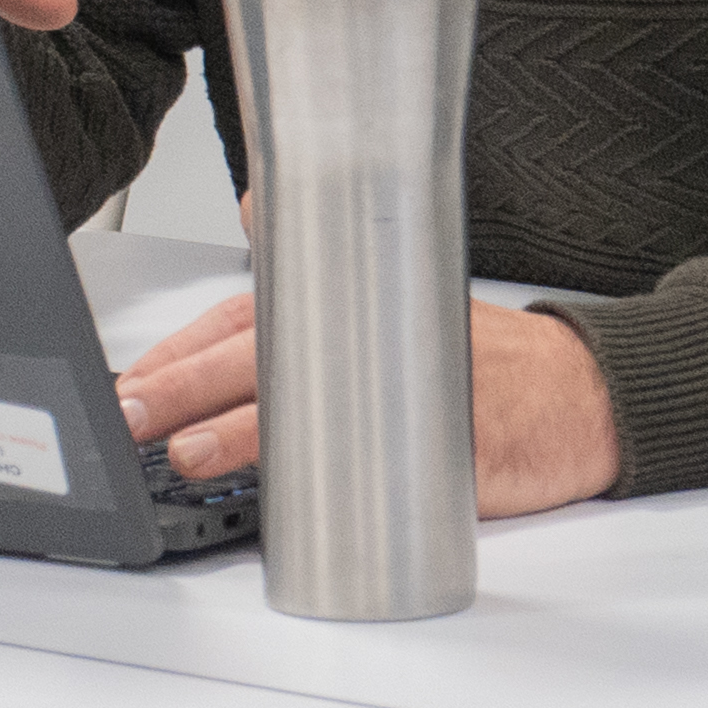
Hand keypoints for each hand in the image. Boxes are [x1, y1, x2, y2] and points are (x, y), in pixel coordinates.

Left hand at [112, 290, 625, 517]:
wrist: (580, 395)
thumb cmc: (480, 354)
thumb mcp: (396, 286)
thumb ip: (310, 260)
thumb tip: (253, 199)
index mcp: (341, 312)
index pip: (239, 324)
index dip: (177, 356)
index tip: (127, 382)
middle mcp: (365, 346)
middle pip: (259, 362)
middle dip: (185, 388)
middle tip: (131, 411)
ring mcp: (403, 399)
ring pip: (306, 417)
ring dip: (240, 437)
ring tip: (187, 453)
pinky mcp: (444, 451)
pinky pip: (377, 473)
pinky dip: (330, 491)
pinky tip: (288, 508)